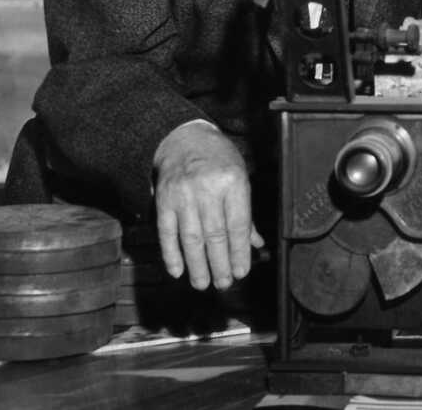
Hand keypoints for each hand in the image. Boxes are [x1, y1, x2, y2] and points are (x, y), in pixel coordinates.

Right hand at [152, 121, 264, 290]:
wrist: (185, 138)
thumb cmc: (219, 160)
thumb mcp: (239, 177)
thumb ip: (246, 212)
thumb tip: (257, 244)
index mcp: (233, 182)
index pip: (238, 225)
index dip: (239, 252)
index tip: (242, 271)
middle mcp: (207, 188)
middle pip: (215, 235)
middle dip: (220, 264)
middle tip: (224, 283)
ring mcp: (183, 195)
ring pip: (191, 238)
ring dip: (197, 265)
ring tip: (203, 284)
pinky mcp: (164, 200)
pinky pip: (167, 232)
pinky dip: (171, 254)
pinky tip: (178, 271)